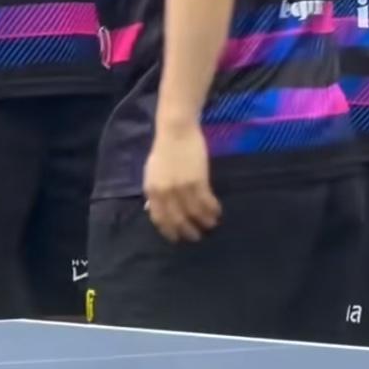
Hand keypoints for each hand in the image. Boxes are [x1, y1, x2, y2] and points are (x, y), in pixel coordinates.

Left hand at [142, 122, 220, 243]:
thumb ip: (154, 191)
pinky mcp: (198, 181)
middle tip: (196, 237)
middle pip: (177, 219)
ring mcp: (182, 187)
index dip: (169, 231)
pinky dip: (212, 210)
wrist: (176, 130)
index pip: (159, 218)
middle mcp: (166, 192)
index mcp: (152, 190)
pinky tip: (217, 212)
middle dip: (188, 231)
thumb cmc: (164, 150)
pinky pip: (206, 202)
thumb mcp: (152, 172)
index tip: (177, 238)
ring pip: (194, 213)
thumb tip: (154, 209)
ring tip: (210, 225)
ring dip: (204, 222)